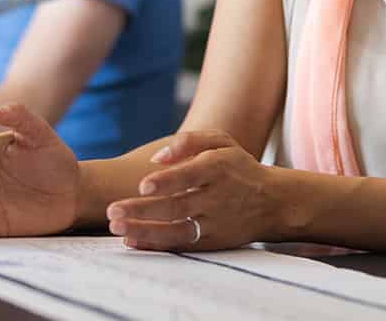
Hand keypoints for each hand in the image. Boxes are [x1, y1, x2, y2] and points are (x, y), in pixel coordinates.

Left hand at [105, 130, 275, 250]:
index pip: (191, 175)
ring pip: (177, 230)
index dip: (168, 181)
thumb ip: (189, 141)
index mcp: (219, 168)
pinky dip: (156, 245)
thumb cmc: (237, 166)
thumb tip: (157, 157)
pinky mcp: (212, 241)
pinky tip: (132, 242)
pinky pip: (181, 245)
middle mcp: (217, 197)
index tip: (143, 185)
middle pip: (177, 206)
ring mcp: (214, 223)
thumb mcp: (221, 142)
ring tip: (117, 229)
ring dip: (145, 231)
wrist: (272, 202)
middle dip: (143, 210)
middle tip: (113, 211)